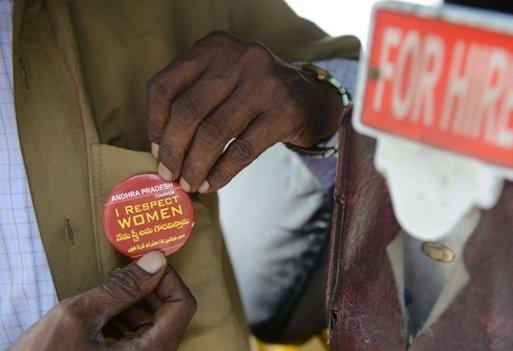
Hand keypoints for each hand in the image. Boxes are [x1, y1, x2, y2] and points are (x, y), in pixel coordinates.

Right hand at [10, 252, 195, 350]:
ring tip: (109, 290)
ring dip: (136, 302)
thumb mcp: (80, 315)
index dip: (168, 279)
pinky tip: (104, 311)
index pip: (182, 306)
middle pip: (171, 314)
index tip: (147, 263)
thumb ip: (123, 287)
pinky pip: (139, 336)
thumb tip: (156, 260)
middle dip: (149, 288)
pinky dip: (126, 318)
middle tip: (124, 272)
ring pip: (155, 323)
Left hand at [146, 31, 344, 192]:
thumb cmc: (255, 93)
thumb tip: (161, 147)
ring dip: (195, 166)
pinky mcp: (284, 113)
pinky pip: (242, 150)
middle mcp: (239, 59)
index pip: (166, 86)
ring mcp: (265, 85)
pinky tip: (211, 183)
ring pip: (214, 133)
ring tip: (189, 183)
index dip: (155, 124)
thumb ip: (192, 98)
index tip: (157, 151)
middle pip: (188, 111)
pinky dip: (221, 172)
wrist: (311, 99)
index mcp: (214, 47)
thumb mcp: (223, 79)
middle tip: (169, 174)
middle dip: (173, 150)